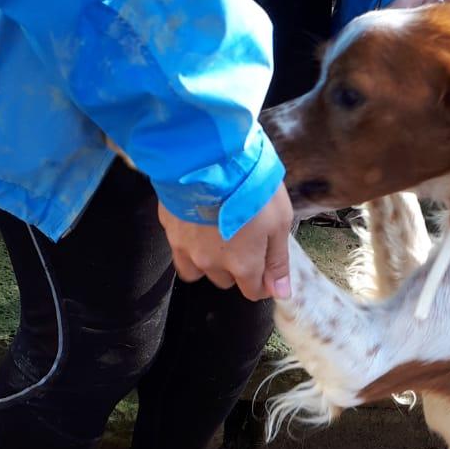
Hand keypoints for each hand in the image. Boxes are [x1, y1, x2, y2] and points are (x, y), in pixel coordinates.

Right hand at [158, 185, 292, 300]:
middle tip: (243, 237)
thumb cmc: (248, 185)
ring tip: (217, 235)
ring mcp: (187, 248)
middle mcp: (212, 264)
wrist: (207, 157)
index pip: (252, 292)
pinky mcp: (169, 229)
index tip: (264, 264)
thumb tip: (279, 291)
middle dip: (236, 267)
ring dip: (209, 261)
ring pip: (197, 271)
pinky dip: (190, 243)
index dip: (261, 281)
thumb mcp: (279, 221)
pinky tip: (199, 222)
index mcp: (242, 264)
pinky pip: (179, 248)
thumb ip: (277, 261)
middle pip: (226, 281)